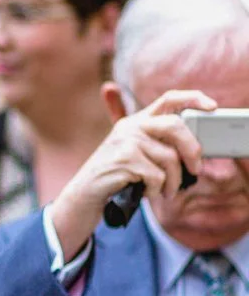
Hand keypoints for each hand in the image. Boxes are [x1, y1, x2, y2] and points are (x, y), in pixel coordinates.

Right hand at [52, 89, 215, 256]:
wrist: (84, 196)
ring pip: (170, 158)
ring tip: (165, 191)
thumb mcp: (133, 155)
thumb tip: (194, 150)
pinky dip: (156, 190)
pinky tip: (147, 193)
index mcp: (136, 122)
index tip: (212, 107)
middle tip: (196, 169)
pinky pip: (157, 176)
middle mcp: (130, 127)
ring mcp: (126, 142)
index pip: (169, 99)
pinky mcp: (124, 160)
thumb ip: (157, 145)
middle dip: (192, 150)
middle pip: (176, 126)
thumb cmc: (115, 177)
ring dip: (173, 182)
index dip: (193, 98)